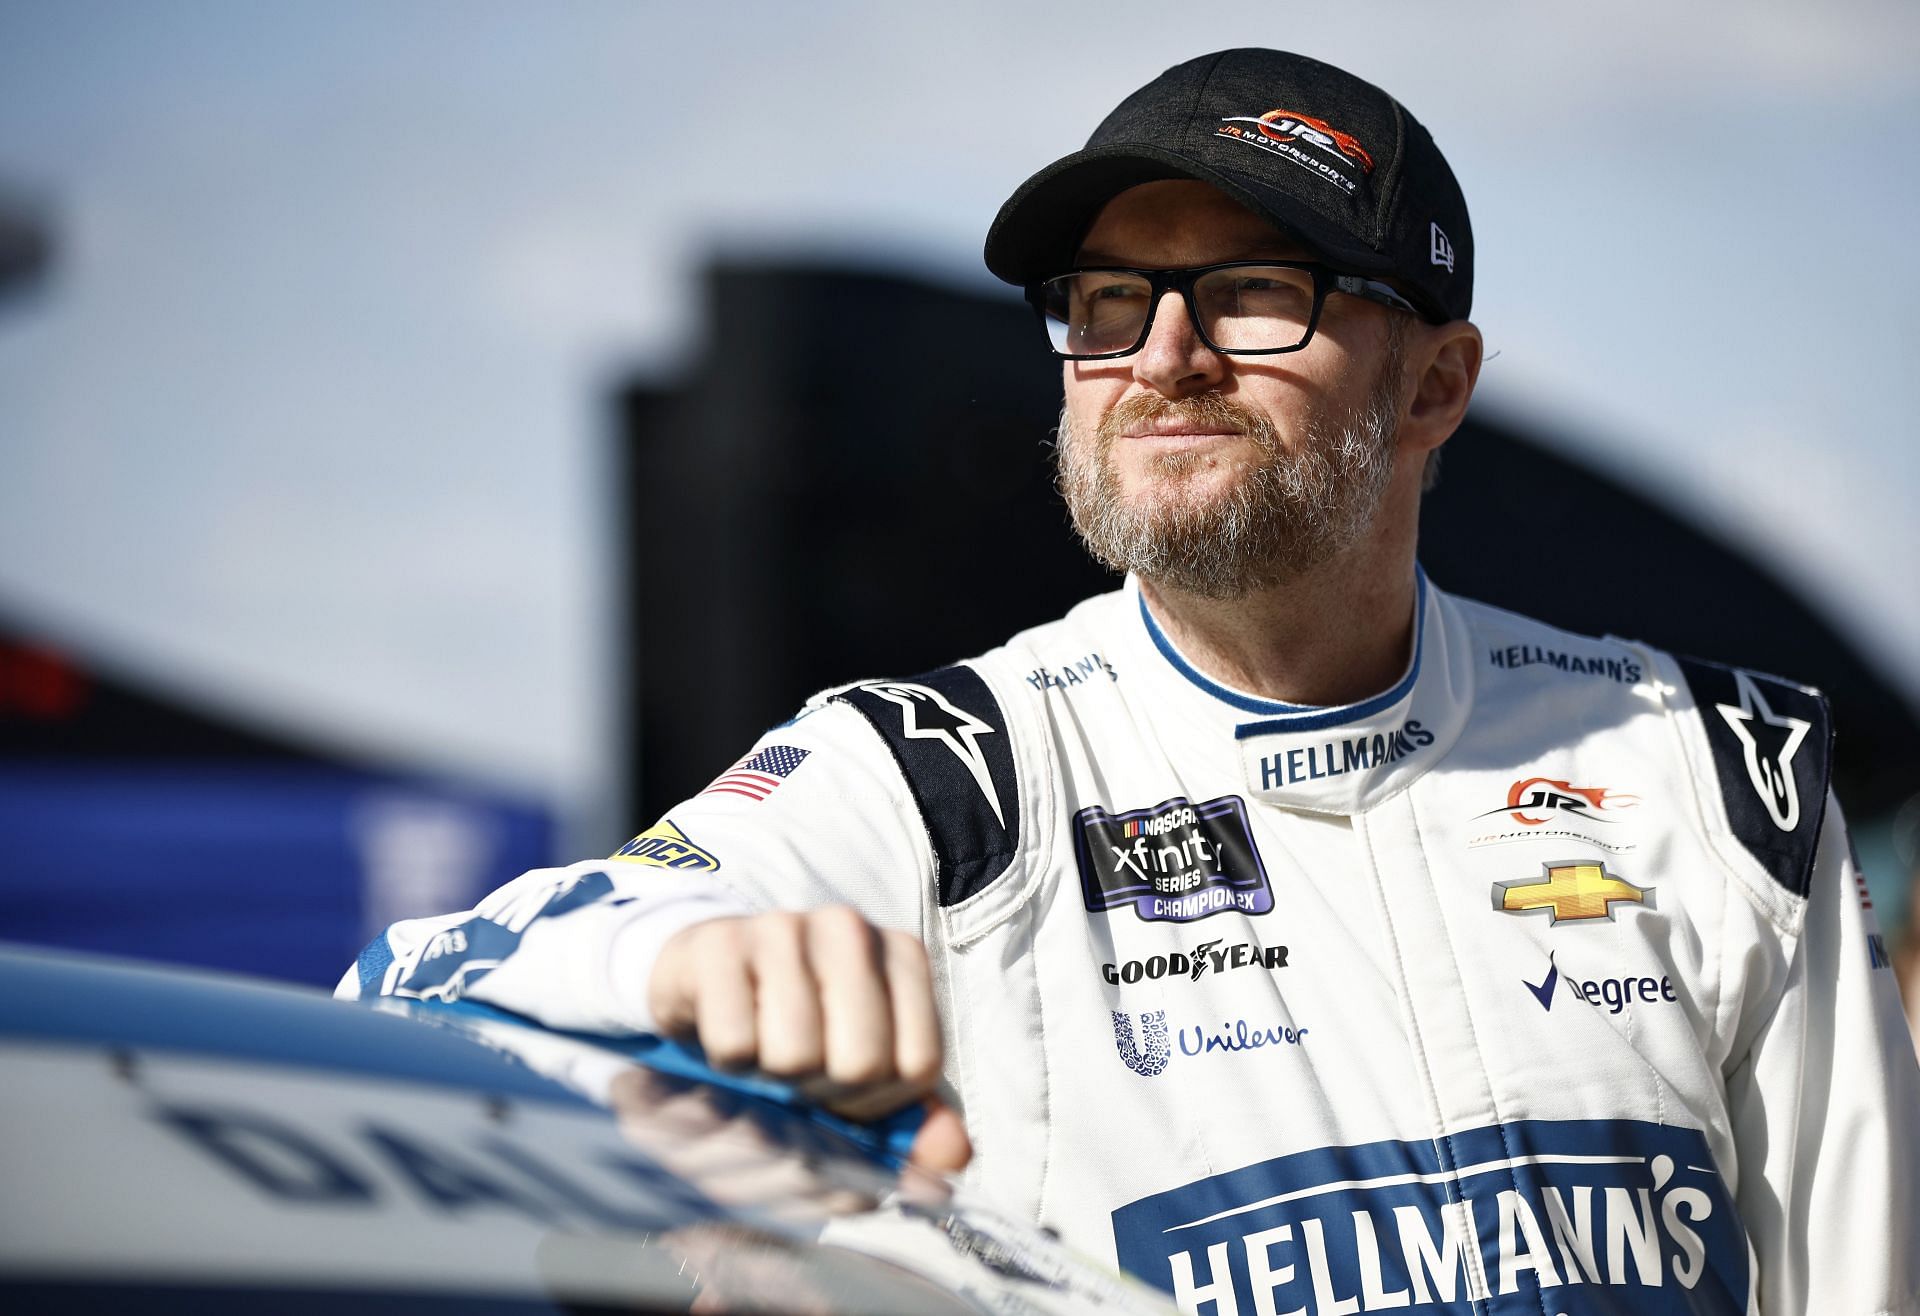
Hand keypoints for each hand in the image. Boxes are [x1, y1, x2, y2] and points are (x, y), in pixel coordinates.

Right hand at [648, 907, 970, 1171]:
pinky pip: (734, 1043)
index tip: (846, 1090)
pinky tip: (730, 1034)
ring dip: (771, 1080)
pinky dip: (727, 1063)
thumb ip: (914, 1123)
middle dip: (824, 1094)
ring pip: (795, 1054)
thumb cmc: (800, 1034)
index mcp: (903, 957)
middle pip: (861, 1063)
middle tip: (799, 1077)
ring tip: (764, 1054)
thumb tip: (954, 1155)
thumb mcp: (865, 1080)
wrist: (708, 984)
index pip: (917, 1065)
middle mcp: (851, 929)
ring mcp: (784, 927)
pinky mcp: (720, 943)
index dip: (878, 1103)